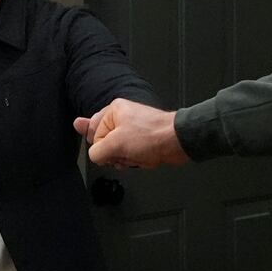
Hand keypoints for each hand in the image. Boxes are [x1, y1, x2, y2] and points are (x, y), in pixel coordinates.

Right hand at [72, 99, 189, 169]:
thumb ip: (96, 151)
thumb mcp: (115, 144)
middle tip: (121, 153)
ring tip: (135, 155)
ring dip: (125, 158)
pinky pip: (130, 154)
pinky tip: (141, 159)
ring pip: (118, 151)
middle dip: (113, 153)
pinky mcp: (142, 140)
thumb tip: (95, 156)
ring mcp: (133, 129)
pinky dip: (134, 159)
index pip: (93, 133)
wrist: (177, 142)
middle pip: (105, 142)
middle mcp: (123, 117)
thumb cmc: (152, 136)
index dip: (100, 146)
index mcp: (113, 111)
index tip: (107, 152)